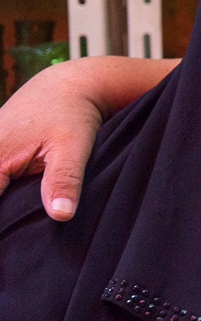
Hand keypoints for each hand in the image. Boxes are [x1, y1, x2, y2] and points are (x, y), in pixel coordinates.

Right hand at [0, 55, 174, 220]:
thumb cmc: (71, 114)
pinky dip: (8, 188)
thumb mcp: (73, 147)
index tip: (17, 234)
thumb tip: (61, 216)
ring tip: (26, 212)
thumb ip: (64, 180)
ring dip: (9, 201)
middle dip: (9, 210)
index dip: (6, 221)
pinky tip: (21, 198)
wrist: (67, 87)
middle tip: (27, 225)